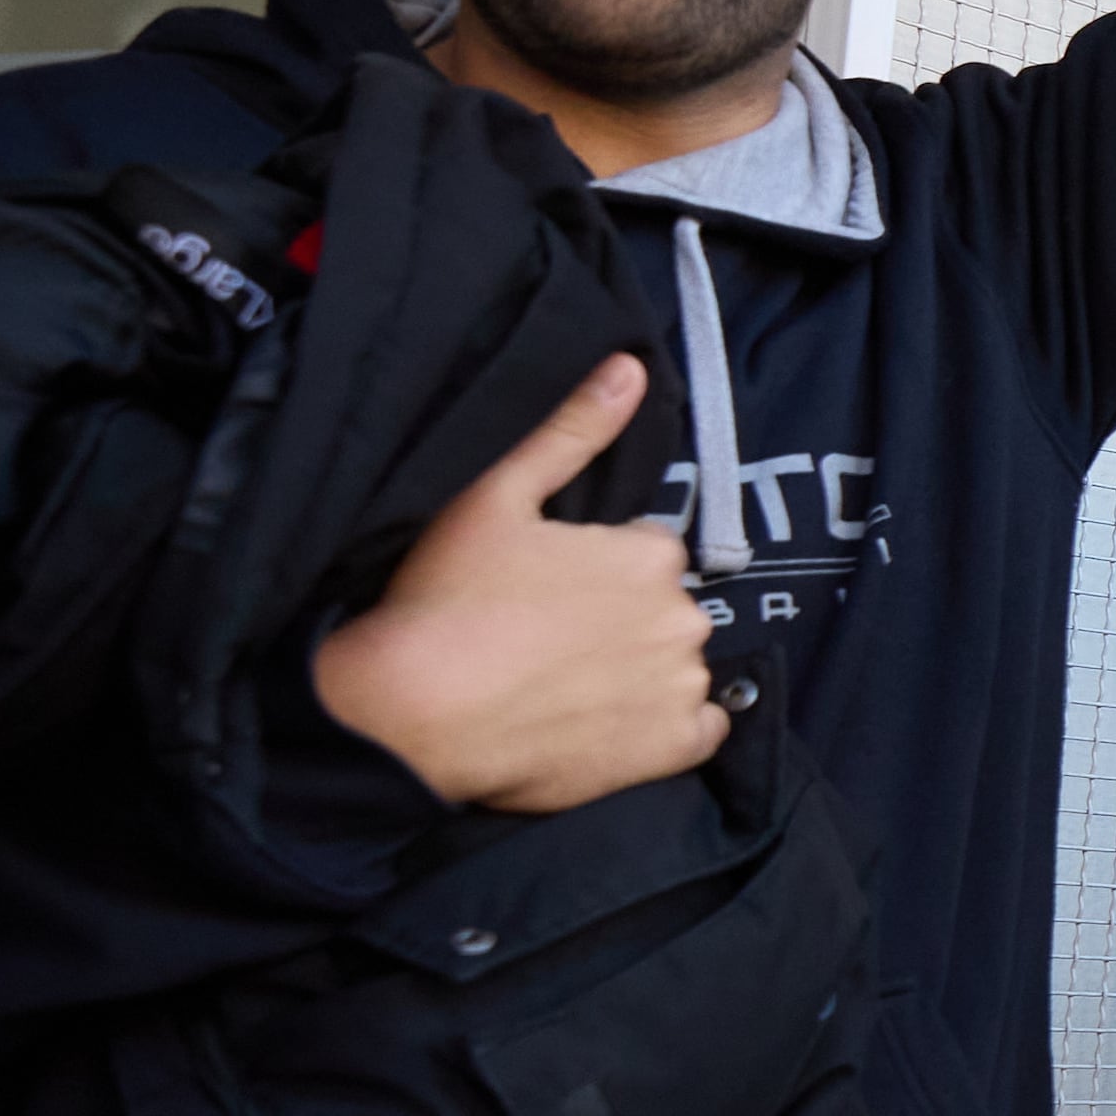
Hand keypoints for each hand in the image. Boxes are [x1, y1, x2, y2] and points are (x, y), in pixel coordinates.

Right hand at [311, 356, 728, 813]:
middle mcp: (683, 617)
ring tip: (564, 686)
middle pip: (665, 611)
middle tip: (547, 642)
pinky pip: (701, 730)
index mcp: (650, 555)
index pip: (648, 554)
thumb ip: (571, 431)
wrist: (414, 714)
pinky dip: (667, 728)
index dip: (597, 572)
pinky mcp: (672, 747)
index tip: (547, 592)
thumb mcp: (496, 495)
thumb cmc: (445, 599)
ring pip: (680, 667)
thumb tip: (629, 368)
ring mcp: (681, 685)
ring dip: (642, 673)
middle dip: (622, 621)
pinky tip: (609, 722)